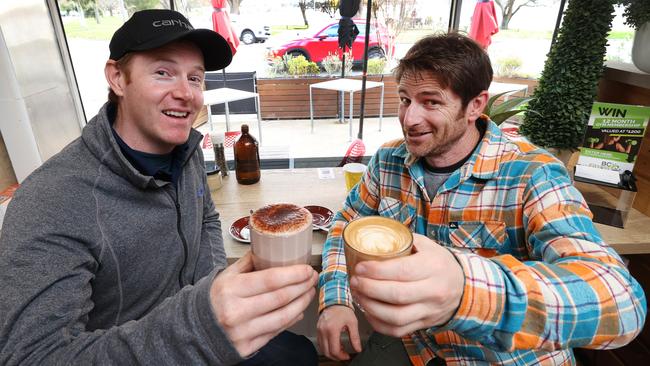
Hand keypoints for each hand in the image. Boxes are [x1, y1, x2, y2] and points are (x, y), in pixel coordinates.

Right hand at [209, 251, 317, 356]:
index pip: (270, 280)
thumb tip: (270, 247)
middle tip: (313, 278)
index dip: (294, 274)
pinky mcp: (247, 348)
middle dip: (302, 287)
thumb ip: (248, 262)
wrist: (195, 331)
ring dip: (302, 303)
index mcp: (231, 290)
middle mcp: (236, 312)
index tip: (307, 269)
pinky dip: (291, 320)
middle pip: (281, 298)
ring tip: (309, 292)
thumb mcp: (225, 276)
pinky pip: (276, 332)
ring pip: (283, 317)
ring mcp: (243, 332)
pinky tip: (298, 310)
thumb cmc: (213, 300)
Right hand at [317, 305, 361, 360]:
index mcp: (332, 329)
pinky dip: (326, 346)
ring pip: (322, 348)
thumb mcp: (353, 323)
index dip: (341, 356)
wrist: (334, 299)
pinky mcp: (318, 329)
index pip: (334, 350)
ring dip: (331, 352)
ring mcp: (319, 330)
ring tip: (340, 349)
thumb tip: (358, 349)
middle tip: (343, 355)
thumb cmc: (343, 309)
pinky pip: (320, 342)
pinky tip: (334, 343)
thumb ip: (355, 337)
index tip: (347, 356)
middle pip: (327, 352)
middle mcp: (323, 331)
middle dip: (336, 356)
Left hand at [349, 233, 463, 337]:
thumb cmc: (439, 263)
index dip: (377, 271)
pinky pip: (397, 330)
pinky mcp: (424, 324)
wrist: (463, 287)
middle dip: (369, 288)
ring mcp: (429, 311)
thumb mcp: (428, 246)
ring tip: (358, 295)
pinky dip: (378, 323)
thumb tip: (376, 236)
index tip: (360, 267)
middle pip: (396, 295)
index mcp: (433, 267)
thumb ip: (404, 240)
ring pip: (395, 317)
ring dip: (370, 307)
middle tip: (355, 281)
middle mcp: (433, 291)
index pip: (402, 271)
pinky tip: (368, 311)